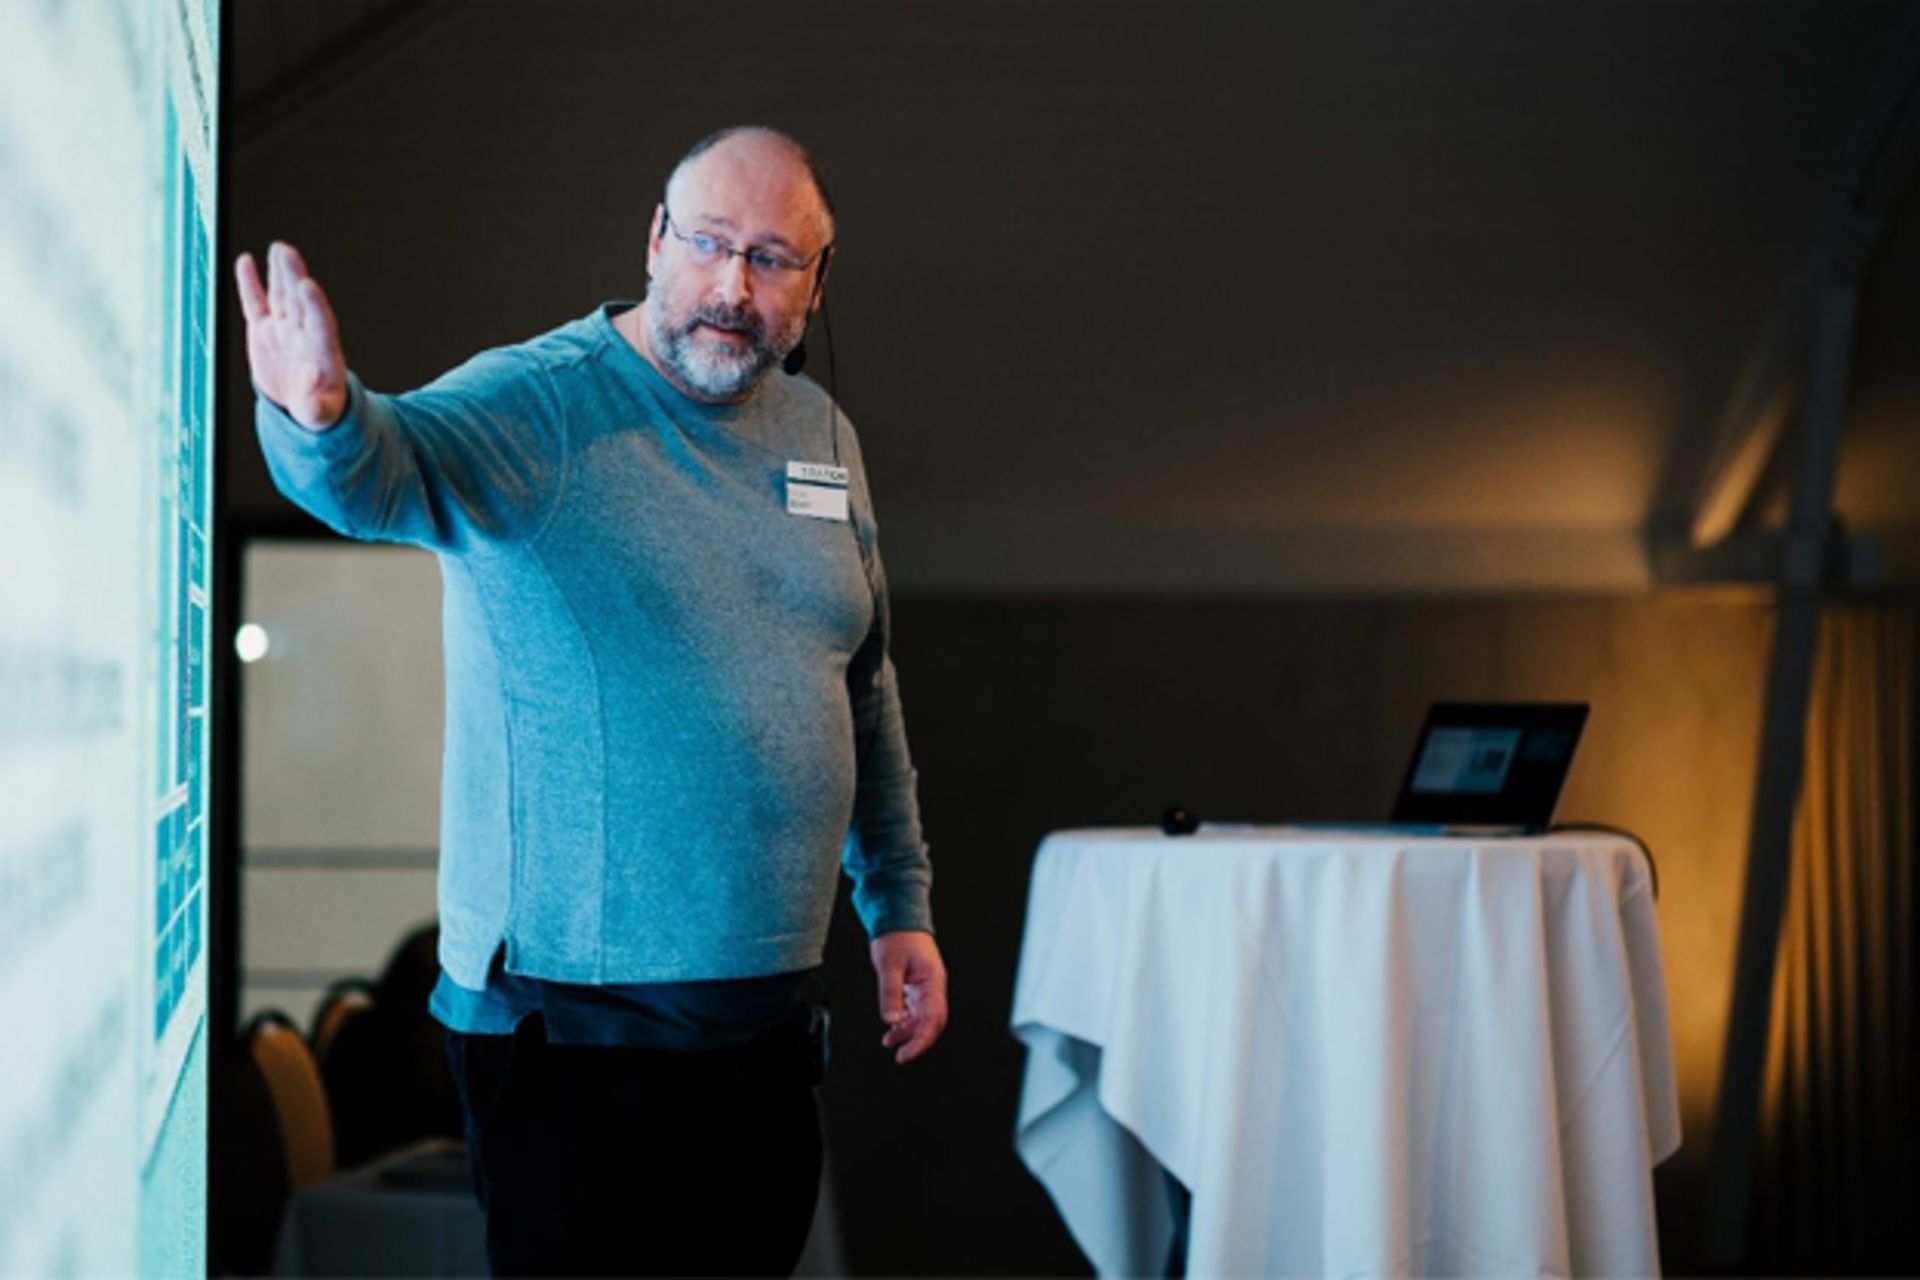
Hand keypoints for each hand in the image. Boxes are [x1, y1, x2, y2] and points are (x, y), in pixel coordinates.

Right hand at [234, 241, 348, 429]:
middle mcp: (305, 333)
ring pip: (281, 295)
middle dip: (293, 276)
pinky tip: (245, 261)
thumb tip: (312, 392)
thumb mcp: (320, 415)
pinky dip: (250, 284)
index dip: (314, 304)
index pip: (320, 322)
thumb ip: (316, 406)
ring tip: (278, 249)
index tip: (307, 284)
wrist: (303, 403)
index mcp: (323, 351)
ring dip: (279, 272)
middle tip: (286, 253)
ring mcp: (285, 328)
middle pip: (299, 301)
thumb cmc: (319, 409)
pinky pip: (256, 303)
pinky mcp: (264, 329)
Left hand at [870, 930, 947, 1064]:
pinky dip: (904, 1021)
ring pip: (921, 1018)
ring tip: (890, 1041)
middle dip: (916, 1041)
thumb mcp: (889, 965)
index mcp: (932, 982)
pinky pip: (915, 1009)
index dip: (921, 1041)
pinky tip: (893, 1026)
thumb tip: (891, 1020)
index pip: (932, 1020)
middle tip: (901, 1055)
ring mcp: (925, 987)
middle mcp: (932, 987)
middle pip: (930, 1023)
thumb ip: (890, 993)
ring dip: (907, 1032)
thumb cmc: (897, 936)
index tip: (907, 1053)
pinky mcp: (917, 985)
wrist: (898, 918)